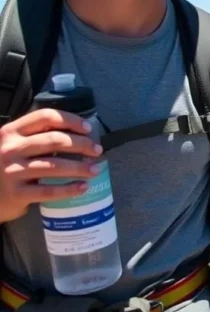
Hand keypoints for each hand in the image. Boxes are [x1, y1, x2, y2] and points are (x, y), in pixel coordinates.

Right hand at [0, 109, 102, 223]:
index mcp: (11, 132)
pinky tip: (83, 187)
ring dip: (80, 167)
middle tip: (97, 150)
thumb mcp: (13, 145)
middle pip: (54, 140)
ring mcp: (12, 172)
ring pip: (55, 166)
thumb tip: (78, 134)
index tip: (89, 129)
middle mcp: (10, 149)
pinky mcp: (16, 194)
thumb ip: (35, 137)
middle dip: (81, 144)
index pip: (45, 117)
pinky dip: (69, 189)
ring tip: (96, 169)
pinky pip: (49, 190)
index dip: (71, 120)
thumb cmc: (5, 165)